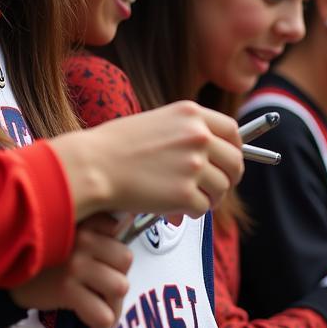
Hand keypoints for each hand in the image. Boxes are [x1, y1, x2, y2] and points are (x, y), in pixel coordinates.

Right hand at [10, 214, 130, 327]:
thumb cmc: (35, 260)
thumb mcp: (66, 237)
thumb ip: (95, 231)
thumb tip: (122, 228)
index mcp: (87, 226)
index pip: (124, 253)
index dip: (119, 275)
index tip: (105, 287)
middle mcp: (85, 240)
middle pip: (124, 270)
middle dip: (116, 297)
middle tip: (101, 310)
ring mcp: (76, 264)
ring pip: (118, 292)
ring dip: (111, 315)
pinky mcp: (66, 288)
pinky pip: (100, 316)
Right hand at [53, 101, 244, 220]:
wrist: (92, 166)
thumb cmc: (114, 147)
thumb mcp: (157, 122)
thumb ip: (187, 132)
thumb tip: (211, 154)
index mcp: (191, 115)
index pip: (232, 132)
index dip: (235, 150)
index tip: (229, 161)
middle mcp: (198, 136)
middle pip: (235, 162)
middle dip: (228, 179)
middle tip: (215, 188)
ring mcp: (194, 165)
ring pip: (222, 189)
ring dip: (209, 198)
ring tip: (188, 200)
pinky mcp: (185, 193)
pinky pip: (203, 208)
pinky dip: (191, 213)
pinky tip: (174, 209)